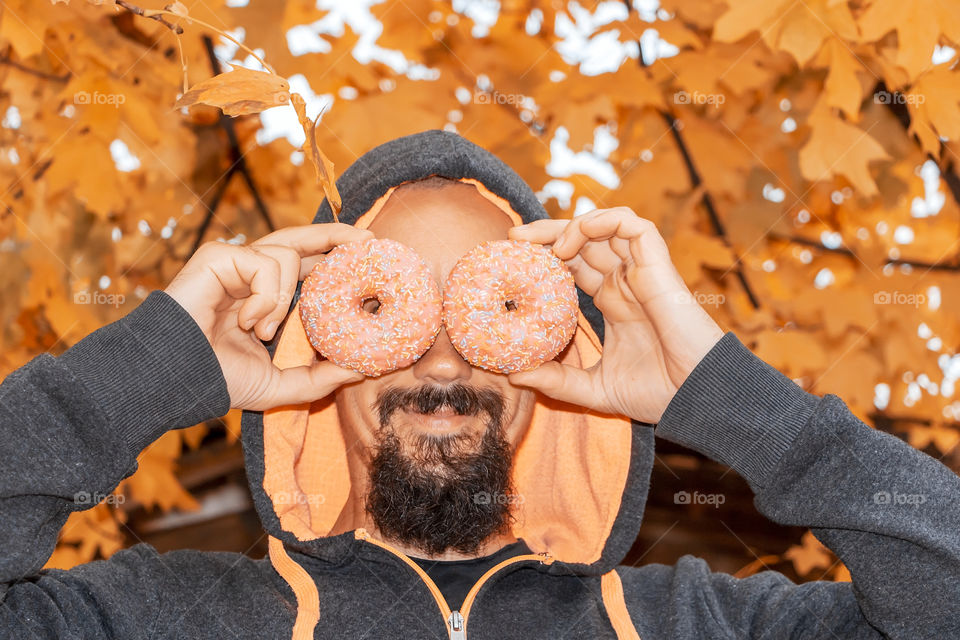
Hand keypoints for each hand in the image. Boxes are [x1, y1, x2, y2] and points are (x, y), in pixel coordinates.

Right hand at [164, 224, 372, 409]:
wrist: (178, 379)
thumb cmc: (219, 380)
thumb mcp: (281, 384)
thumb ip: (321, 378)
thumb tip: (364, 370)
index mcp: (269, 296)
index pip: (310, 266)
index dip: (339, 258)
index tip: (371, 259)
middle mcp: (254, 274)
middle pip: (303, 239)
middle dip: (337, 235)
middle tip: (369, 241)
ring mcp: (236, 262)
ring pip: (287, 253)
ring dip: (282, 298)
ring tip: (262, 330)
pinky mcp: (219, 256)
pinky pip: (263, 262)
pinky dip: (263, 297)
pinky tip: (245, 321)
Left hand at [507, 208, 723, 423]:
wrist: (696, 397)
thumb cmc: (657, 394)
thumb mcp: (594, 390)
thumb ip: (556, 381)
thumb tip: (514, 374)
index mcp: (613, 303)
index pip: (573, 266)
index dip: (544, 257)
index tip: (512, 260)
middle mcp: (625, 282)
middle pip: (583, 241)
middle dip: (547, 233)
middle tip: (513, 237)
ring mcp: (641, 271)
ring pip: (605, 226)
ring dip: (570, 225)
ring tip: (540, 242)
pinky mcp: (658, 266)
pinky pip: (633, 225)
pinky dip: (604, 220)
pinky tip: (575, 237)